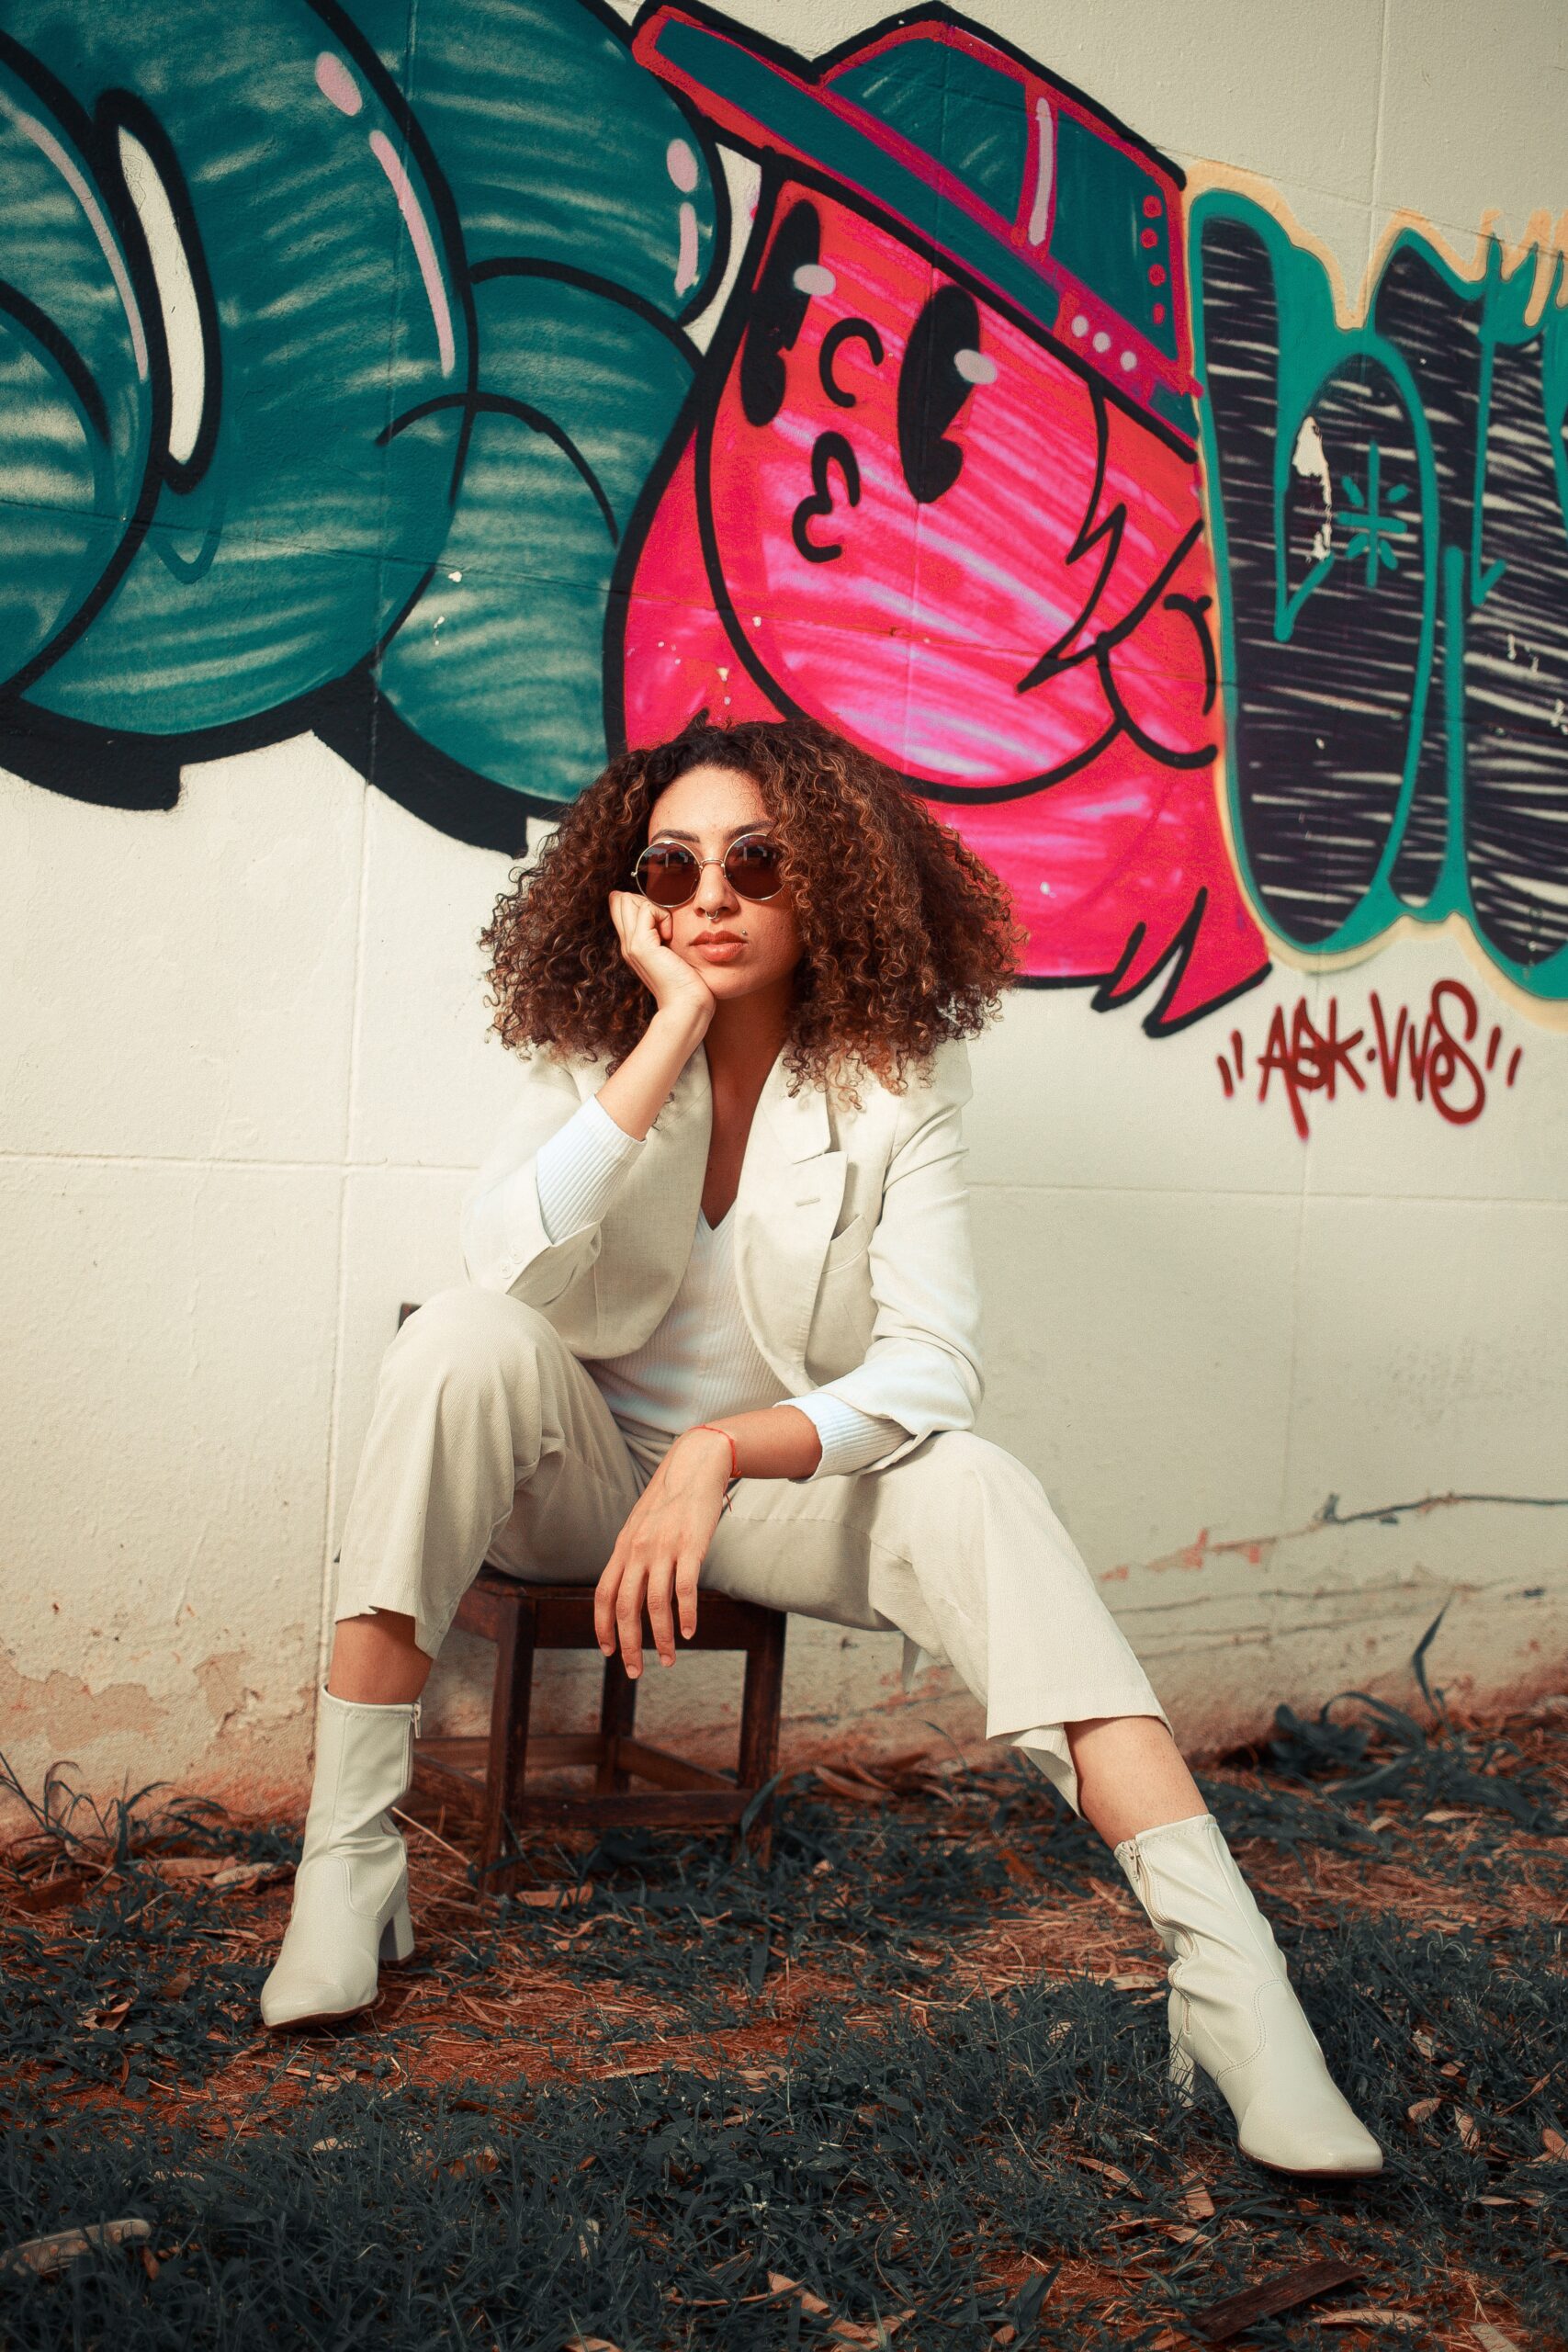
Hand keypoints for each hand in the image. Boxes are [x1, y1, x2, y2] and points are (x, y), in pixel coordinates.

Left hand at [594, 1428, 731, 1674]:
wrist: (694, 1467)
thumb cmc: (669, 1501)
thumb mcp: (641, 1527)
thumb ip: (632, 1556)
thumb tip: (627, 1589)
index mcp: (623, 1548)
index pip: (603, 1595)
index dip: (602, 1627)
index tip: (609, 1652)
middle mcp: (638, 1550)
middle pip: (625, 1607)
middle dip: (629, 1645)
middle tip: (636, 1671)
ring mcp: (664, 1548)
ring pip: (656, 1604)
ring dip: (660, 1638)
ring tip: (668, 1659)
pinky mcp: (690, 1546)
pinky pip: (685, 1588)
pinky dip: (686, 1615)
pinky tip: (689, 1633)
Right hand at [608, 889, 716, 1032]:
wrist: (686, 1005)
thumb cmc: (687, 981)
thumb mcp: (672, 952)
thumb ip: (664, 933)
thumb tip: (664, 911)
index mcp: (631, 945)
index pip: (620, 905)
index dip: (640, 901)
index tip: (662, 921)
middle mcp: (626, 943)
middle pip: (620, 899)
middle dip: (645, 900)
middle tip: (665, 924)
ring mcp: (630, 944)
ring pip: (628, 900)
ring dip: (653, 907)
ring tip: (667, 931)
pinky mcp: (641, 945)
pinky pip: (646, 909)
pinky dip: (663, 915)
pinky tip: (670, 936)